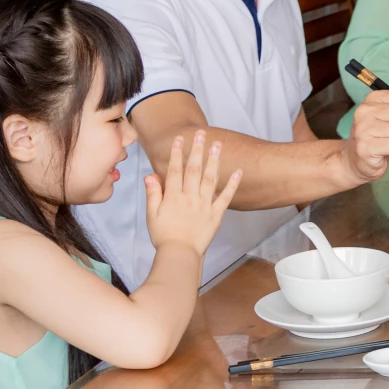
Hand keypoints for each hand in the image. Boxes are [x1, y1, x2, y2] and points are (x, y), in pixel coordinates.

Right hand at [145, 131, 239, 256]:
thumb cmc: (163, 236)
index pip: (175, 170)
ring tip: (217, 145)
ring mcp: (205, 205)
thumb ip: (153, 194)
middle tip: (201, 134)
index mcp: (173, 197)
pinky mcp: (216, 214)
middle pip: (194, 170)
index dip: (177, 154)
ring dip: (214, 161)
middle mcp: (190, 197)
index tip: (180, 139)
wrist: (180, 254)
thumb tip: (150, 175)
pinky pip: (226, 197)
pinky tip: (238, 171)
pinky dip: (233, 184)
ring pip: (210, 179)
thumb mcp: (151, 215)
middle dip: (197, 150)